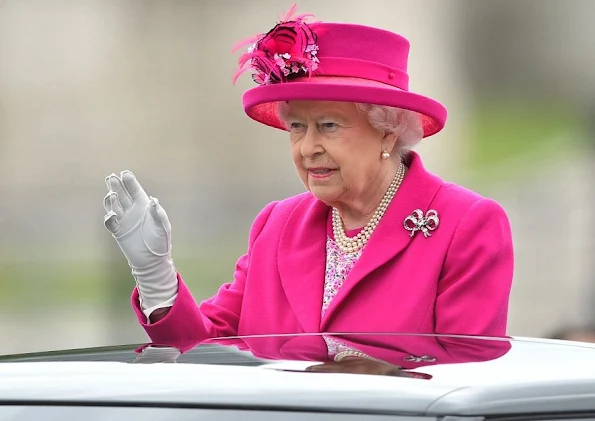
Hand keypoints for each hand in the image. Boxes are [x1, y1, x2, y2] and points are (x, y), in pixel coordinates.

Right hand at [103, 171, 177, 316]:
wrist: (153, 260)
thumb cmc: (161, 242)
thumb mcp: (162, 227)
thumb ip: (158, 214)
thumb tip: (153, 200)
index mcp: (144, 207)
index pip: (135, 191)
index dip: (130, 182)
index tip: (125, 173)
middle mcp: (133, 211)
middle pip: (122, 194)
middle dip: (116, 185)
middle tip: (111, 177)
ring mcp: (124, 220)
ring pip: (114, 205)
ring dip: (110, 199)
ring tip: (112, 194)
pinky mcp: (118, 231)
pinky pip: (110, 222)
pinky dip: (108, 217)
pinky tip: (112, 215)